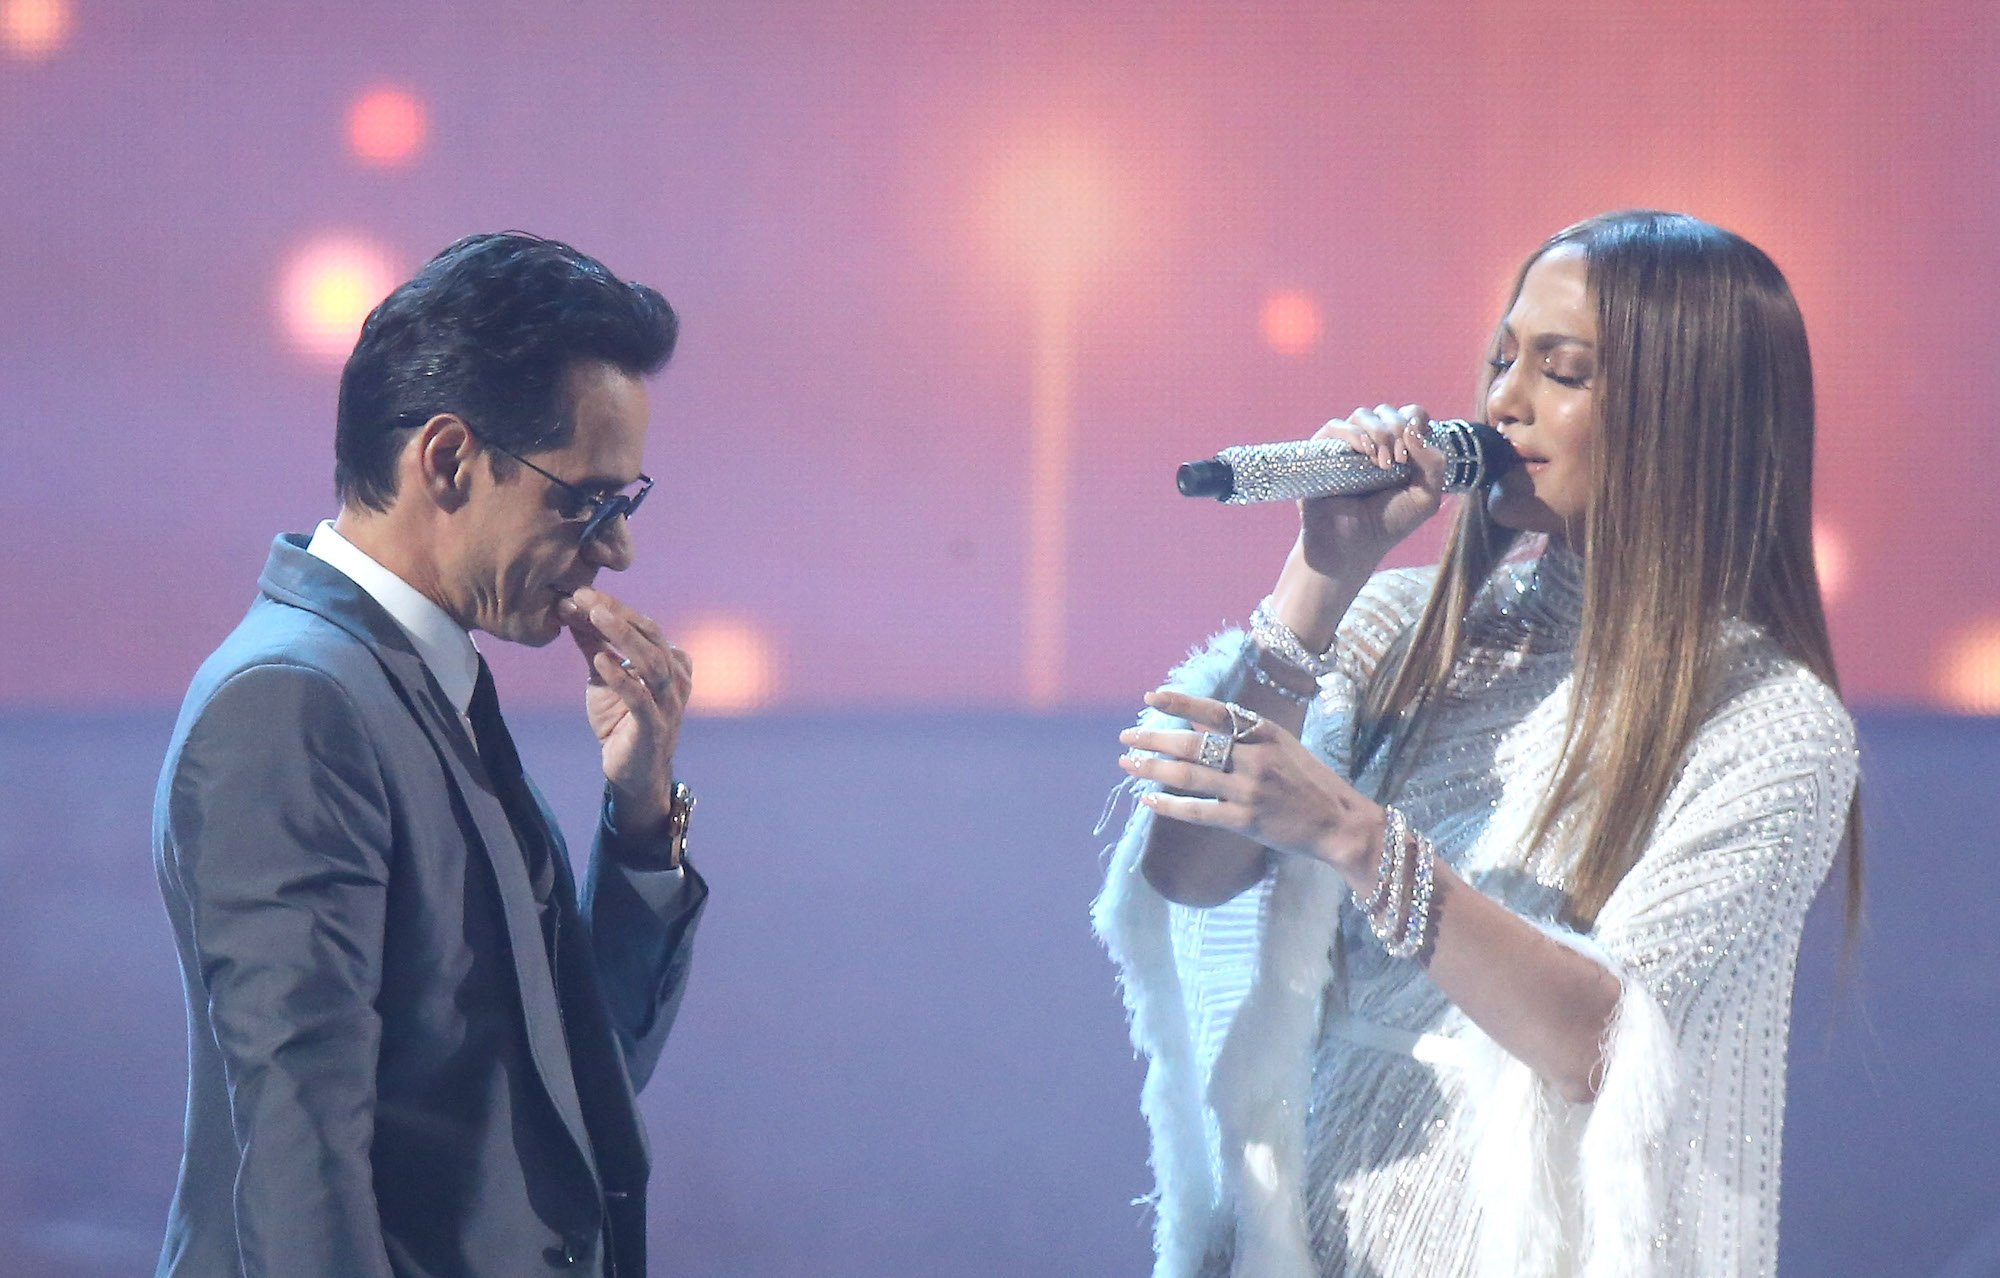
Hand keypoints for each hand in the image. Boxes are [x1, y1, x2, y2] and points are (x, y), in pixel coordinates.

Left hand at [555, 586, 692, 832]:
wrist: (632, 772)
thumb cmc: (621, 720)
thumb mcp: (604, 677)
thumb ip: (594, 644)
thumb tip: (571, 608)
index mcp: (671, 662)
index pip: (645, 626)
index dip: (615, 608)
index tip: (583, 592)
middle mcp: (677, 679)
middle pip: (651, 637)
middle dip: (618, 614)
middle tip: (587, 596)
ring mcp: (669, 704)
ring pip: (652, 662)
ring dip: (623, 636)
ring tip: (595, 617)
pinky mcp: (655, 728)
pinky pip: (641, 698)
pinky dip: (622, 677)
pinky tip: (600, 660)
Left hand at [1118, 688, 1383, 878]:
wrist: (1341, 823)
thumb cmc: (1311, 782)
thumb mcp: (1282, 746)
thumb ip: (1243, 734)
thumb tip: (1198, 723)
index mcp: (1265, 732)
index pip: (1214, 711)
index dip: (1179, 702)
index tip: (1150, 697)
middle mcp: (1254, 757)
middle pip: (1192, 744)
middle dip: (1154, 739)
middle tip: (1127, 737)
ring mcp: (1249, 790)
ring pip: (1189, 776)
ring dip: (1153, 769)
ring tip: (1128, 765)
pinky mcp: (1245, 821)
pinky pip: (1198, 812)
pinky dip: (1169, 805)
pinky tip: (1148, 800)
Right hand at [1297, 403, 1449, 573]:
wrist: (1352, 545)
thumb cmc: (1388, 524)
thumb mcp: (1426, 497)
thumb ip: (1435, 464)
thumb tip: (1412, 429)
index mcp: (1400, 449)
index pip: (1411, 416)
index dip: (1416, 424)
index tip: (1413, 453)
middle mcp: (1374, 443)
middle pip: (1388, 412)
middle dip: (1397, 429)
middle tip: (1398, 461)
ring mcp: (1347, 446)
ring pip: (1363, 415)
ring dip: (1379, 432)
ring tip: (1381, 463)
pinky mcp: (1322, 452)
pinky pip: (1335, 426)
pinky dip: (1353, 434)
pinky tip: (1365, 453)